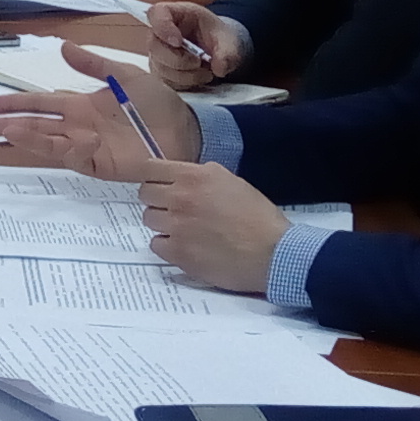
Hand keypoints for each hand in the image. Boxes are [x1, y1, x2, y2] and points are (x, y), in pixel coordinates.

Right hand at [0, 43, 198, 177]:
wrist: (186, 128)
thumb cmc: (158, 102)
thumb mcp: (125, 75)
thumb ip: (94, 65)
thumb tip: (64, 47)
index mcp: (81, 106)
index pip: (40, 104)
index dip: (15, 104)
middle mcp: (78, 127)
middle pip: (36, 126)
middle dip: (8, 125)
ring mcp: (88, 147)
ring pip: (50, 143)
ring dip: (28, 138)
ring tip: (6, 132)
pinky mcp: (102, 164)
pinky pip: (78, 158)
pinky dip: (69, 149)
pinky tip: (66, 138)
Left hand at [138, 162, 289, 292]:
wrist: (274, 253)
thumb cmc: (259, 218)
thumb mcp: (232, 182)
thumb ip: (202, 177)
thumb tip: (182, 178)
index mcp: (195, 176)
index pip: (150, 167)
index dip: (151, 176)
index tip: (155, 183)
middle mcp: (181, 197)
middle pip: (145, 194)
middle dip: (158, 200)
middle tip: (175, 209)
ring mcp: (177, 226)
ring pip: (149, 219)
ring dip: (163, 224)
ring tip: (186, 230)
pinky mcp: (177, 252)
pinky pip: (156, 244)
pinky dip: (167, 246)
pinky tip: (186, 247)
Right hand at [144, 2, 246, 90]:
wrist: (218, 49)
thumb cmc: (218, 36)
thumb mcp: (228, 39)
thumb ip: (227, 52)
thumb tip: (219, 68)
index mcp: (176, 13)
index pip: (156, 14)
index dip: (162, 27)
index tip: (178, 42)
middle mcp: (161, 32)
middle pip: (154, 46)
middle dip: (179, 60)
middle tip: (199, 62)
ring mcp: (158, 53)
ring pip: (160, 68)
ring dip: (185, 75)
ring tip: (205, 72)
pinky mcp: (160, 70)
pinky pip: (166, 82)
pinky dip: (184, 83)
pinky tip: (197, 78)